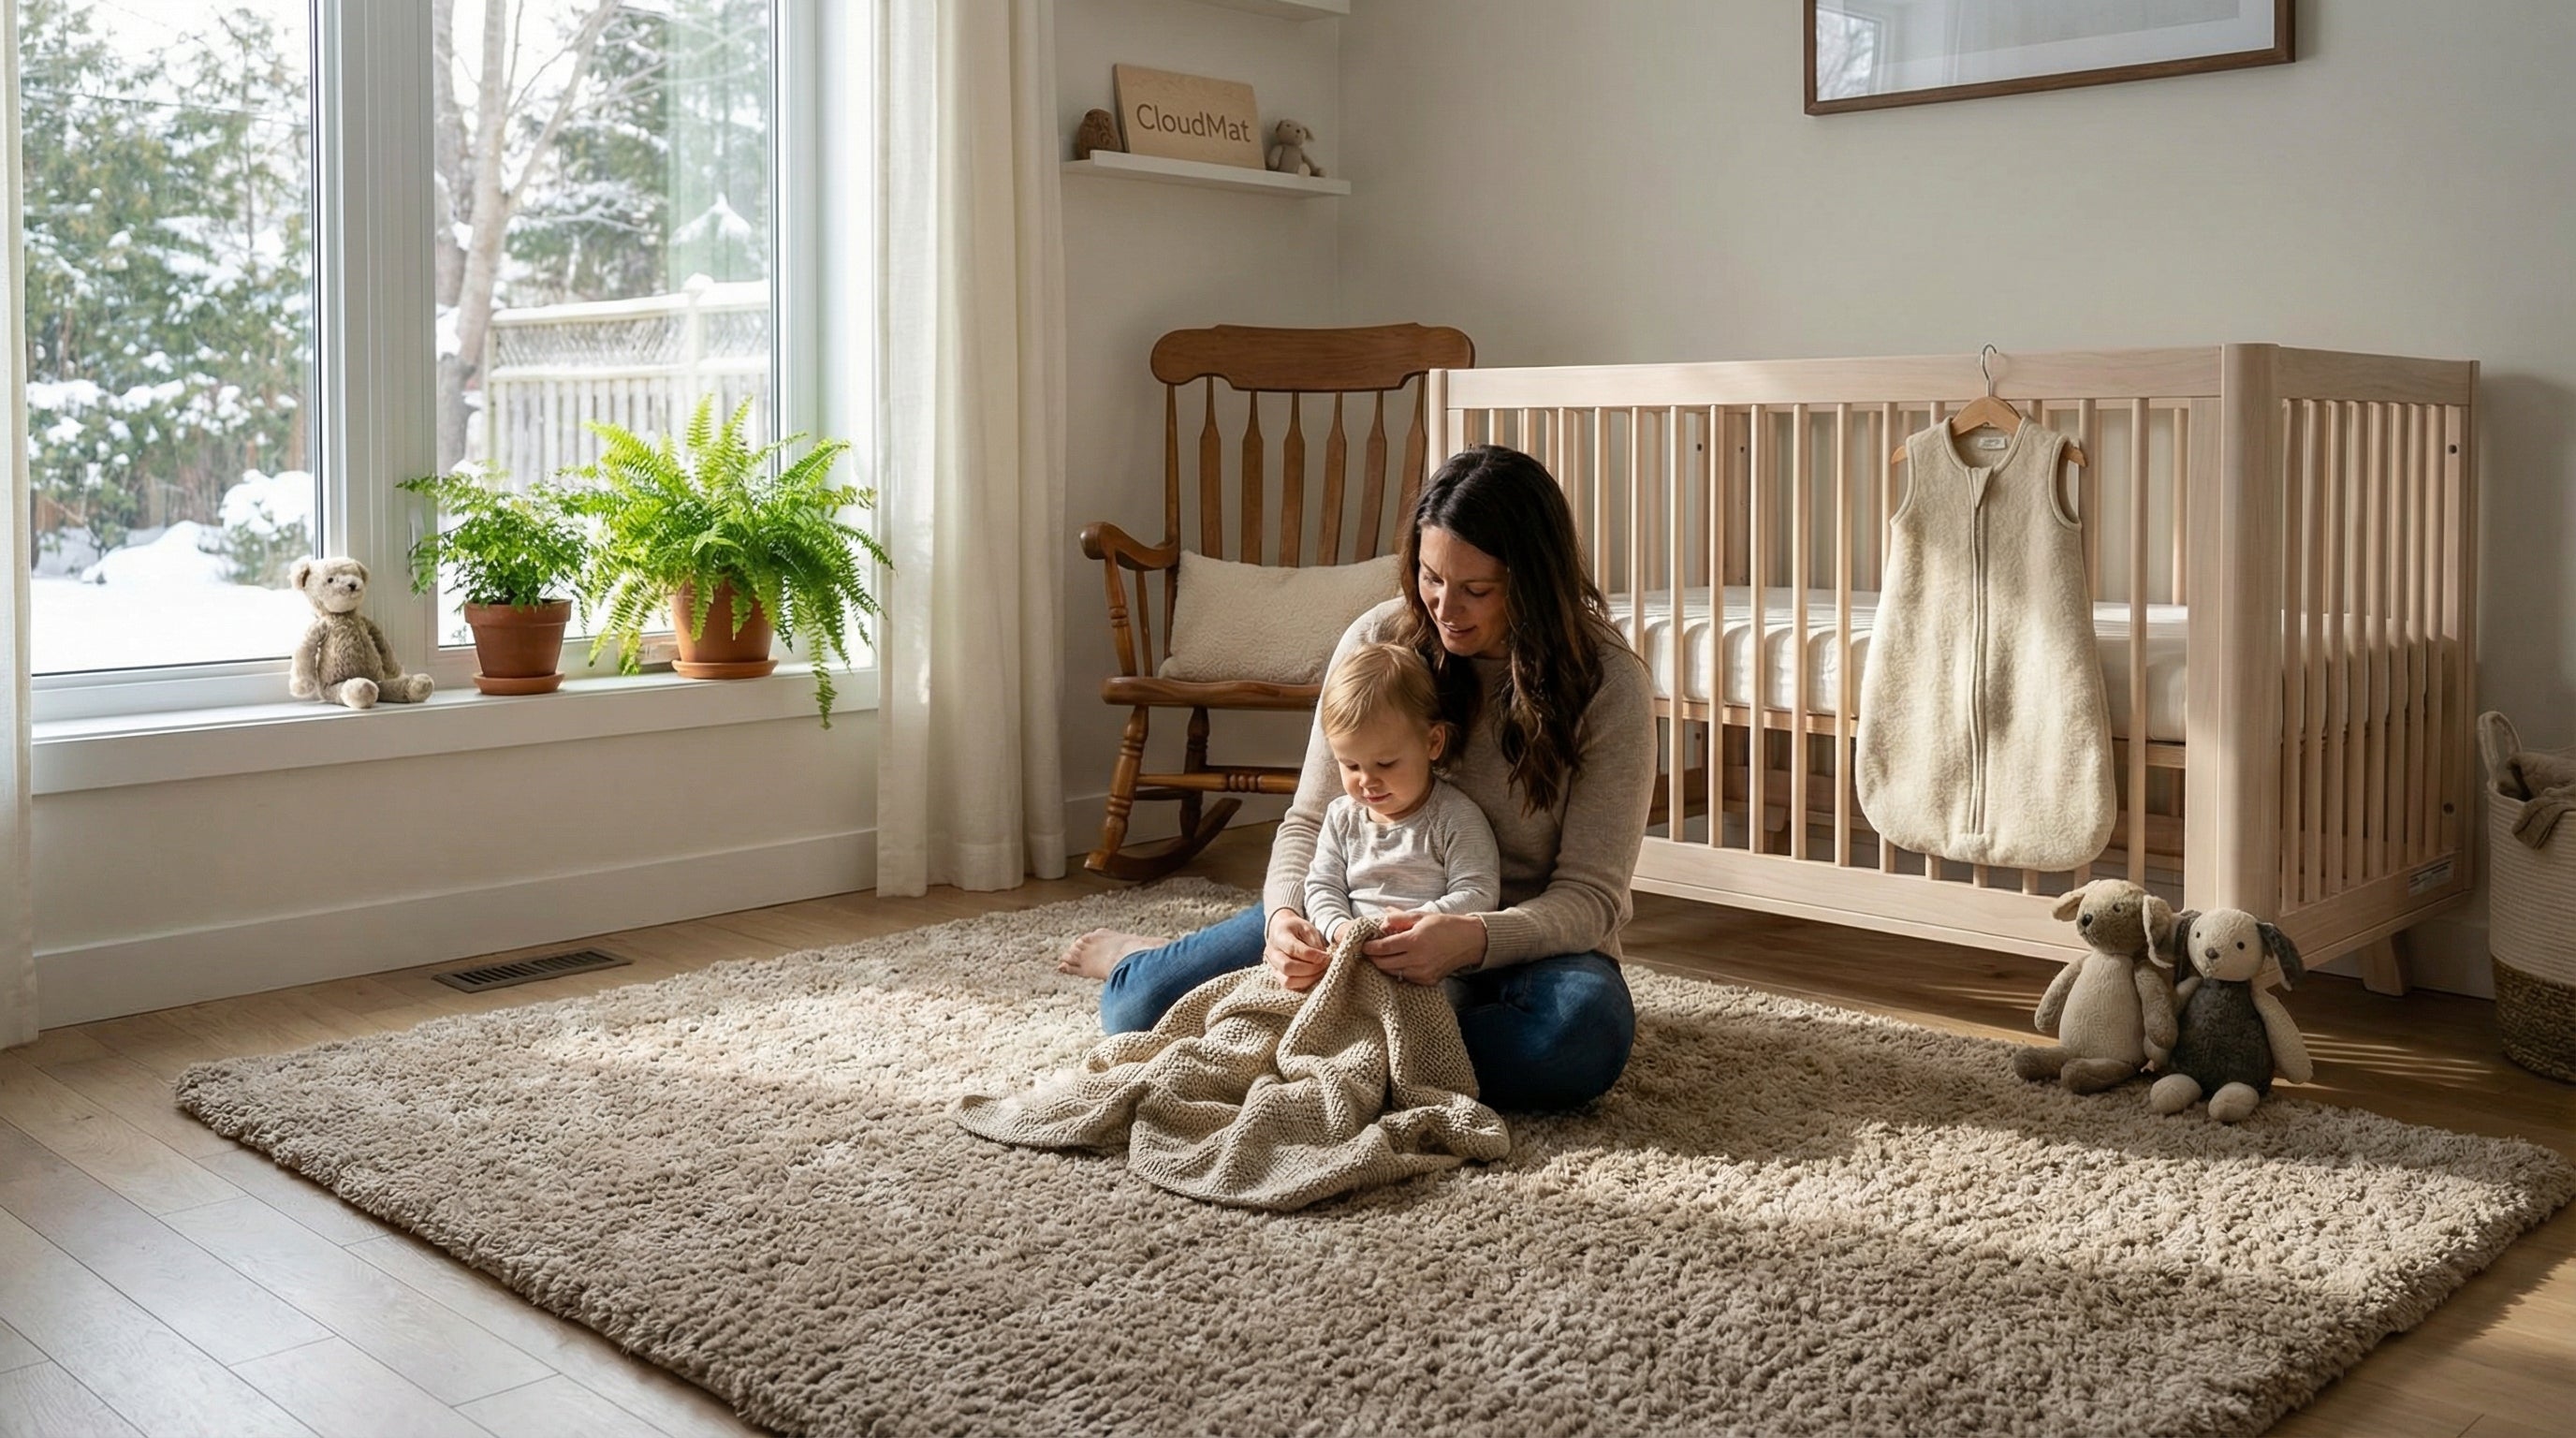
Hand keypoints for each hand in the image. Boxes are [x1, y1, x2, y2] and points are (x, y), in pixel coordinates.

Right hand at [1263, 909, 1329, 992]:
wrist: (1282, 930)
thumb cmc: (1297, 929)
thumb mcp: (1307, 928)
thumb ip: (1314, 943)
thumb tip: (1322, 959)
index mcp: (1278, 935)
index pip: (1292, 949)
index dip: (1311, 955)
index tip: (1326, 956)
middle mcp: (1271, 952)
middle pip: (1287, 967)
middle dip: (1310, 969)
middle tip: (1325, 964)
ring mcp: (1272, 966)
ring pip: (1287, 981)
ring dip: (1308, 979)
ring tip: (1321, 971)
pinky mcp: (1277, 976)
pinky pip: (1289, 986)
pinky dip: (1304, 983)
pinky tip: (1314, 976)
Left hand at [1361, 911, 1486, 985]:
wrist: (1469, 941)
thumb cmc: (1445, 926)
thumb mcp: (1421, 917)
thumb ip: (1399, 918)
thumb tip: (1381, 920)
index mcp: (1415, 941)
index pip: (1383, 948)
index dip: (1369, 947)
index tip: (1363, 945)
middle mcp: (1418, 960)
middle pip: (1384, 964)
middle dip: (1374, 958)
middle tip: (1370, 951)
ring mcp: (1423, 973)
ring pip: (1393, 973)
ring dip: (1385, 965)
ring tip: (1384, 955)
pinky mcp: (1428, 981)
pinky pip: (1406, 978)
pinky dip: (1399, 971)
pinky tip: (1400, 961)